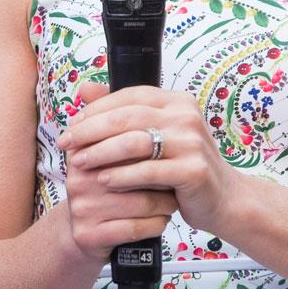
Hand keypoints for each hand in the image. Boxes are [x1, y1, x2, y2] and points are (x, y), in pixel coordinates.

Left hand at [58, 81, 244, 235]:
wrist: (221, 197)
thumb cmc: (183, 164)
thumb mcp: (155, 133)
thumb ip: (122, 112)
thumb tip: (82, 90)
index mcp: (177, 101)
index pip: (129, 96)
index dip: (96, 109)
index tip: (71, 125)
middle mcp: (186, 116)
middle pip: (127, 117)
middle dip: (90, 131)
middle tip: (66, 144)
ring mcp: (192, 142)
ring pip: (135, 142)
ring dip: (101, 153)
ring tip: (79, 163)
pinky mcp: (194, 170)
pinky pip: (148, 171)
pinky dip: (121, 176)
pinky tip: (104, 181)